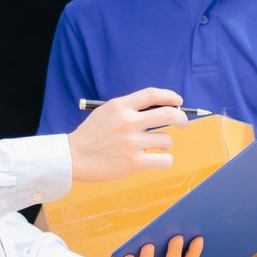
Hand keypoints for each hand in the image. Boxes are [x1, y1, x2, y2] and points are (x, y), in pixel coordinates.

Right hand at [68, 88, 186, 182]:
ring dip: (164, 144)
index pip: (153, 94)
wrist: (73, 157)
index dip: (170, 96)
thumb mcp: (106, 112)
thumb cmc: (92, 135)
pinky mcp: (134, 162)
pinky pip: (164, 160)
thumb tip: (159, 108)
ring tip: (152, 148)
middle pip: (169, 114)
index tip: (178, 101)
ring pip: (166, 140)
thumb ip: (129, 108)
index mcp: (120, 106)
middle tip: (183, 124)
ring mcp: (132, 142)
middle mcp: (128, 122)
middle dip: (182, 118)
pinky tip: (156, 160)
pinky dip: (164, 160)